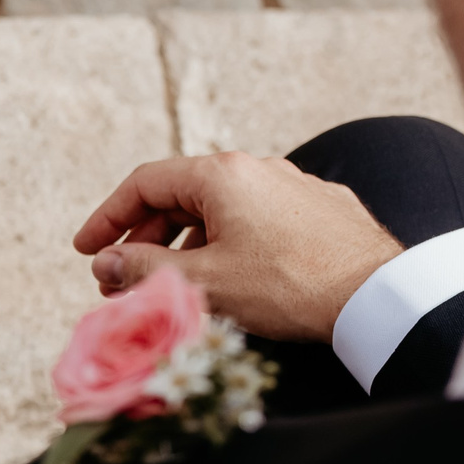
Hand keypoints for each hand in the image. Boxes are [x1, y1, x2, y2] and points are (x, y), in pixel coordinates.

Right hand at [74, 152, 403, 341]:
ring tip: (173, 286)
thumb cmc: (287, 284)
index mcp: (221, 174)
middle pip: (181, 195)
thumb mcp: (201, 281)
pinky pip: (257, 222)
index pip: (144, 183)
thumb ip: (143, 269)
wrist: (377, 295)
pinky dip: (226, 245)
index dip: (107, 218)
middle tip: (123, 278)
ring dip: (185, 246)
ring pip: (221, 211)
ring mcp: (293, 187)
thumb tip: (105, 265)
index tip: (87, 250)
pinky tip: (230, 280)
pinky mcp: (320, 211)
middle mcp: (258, 169)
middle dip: (145, 239)